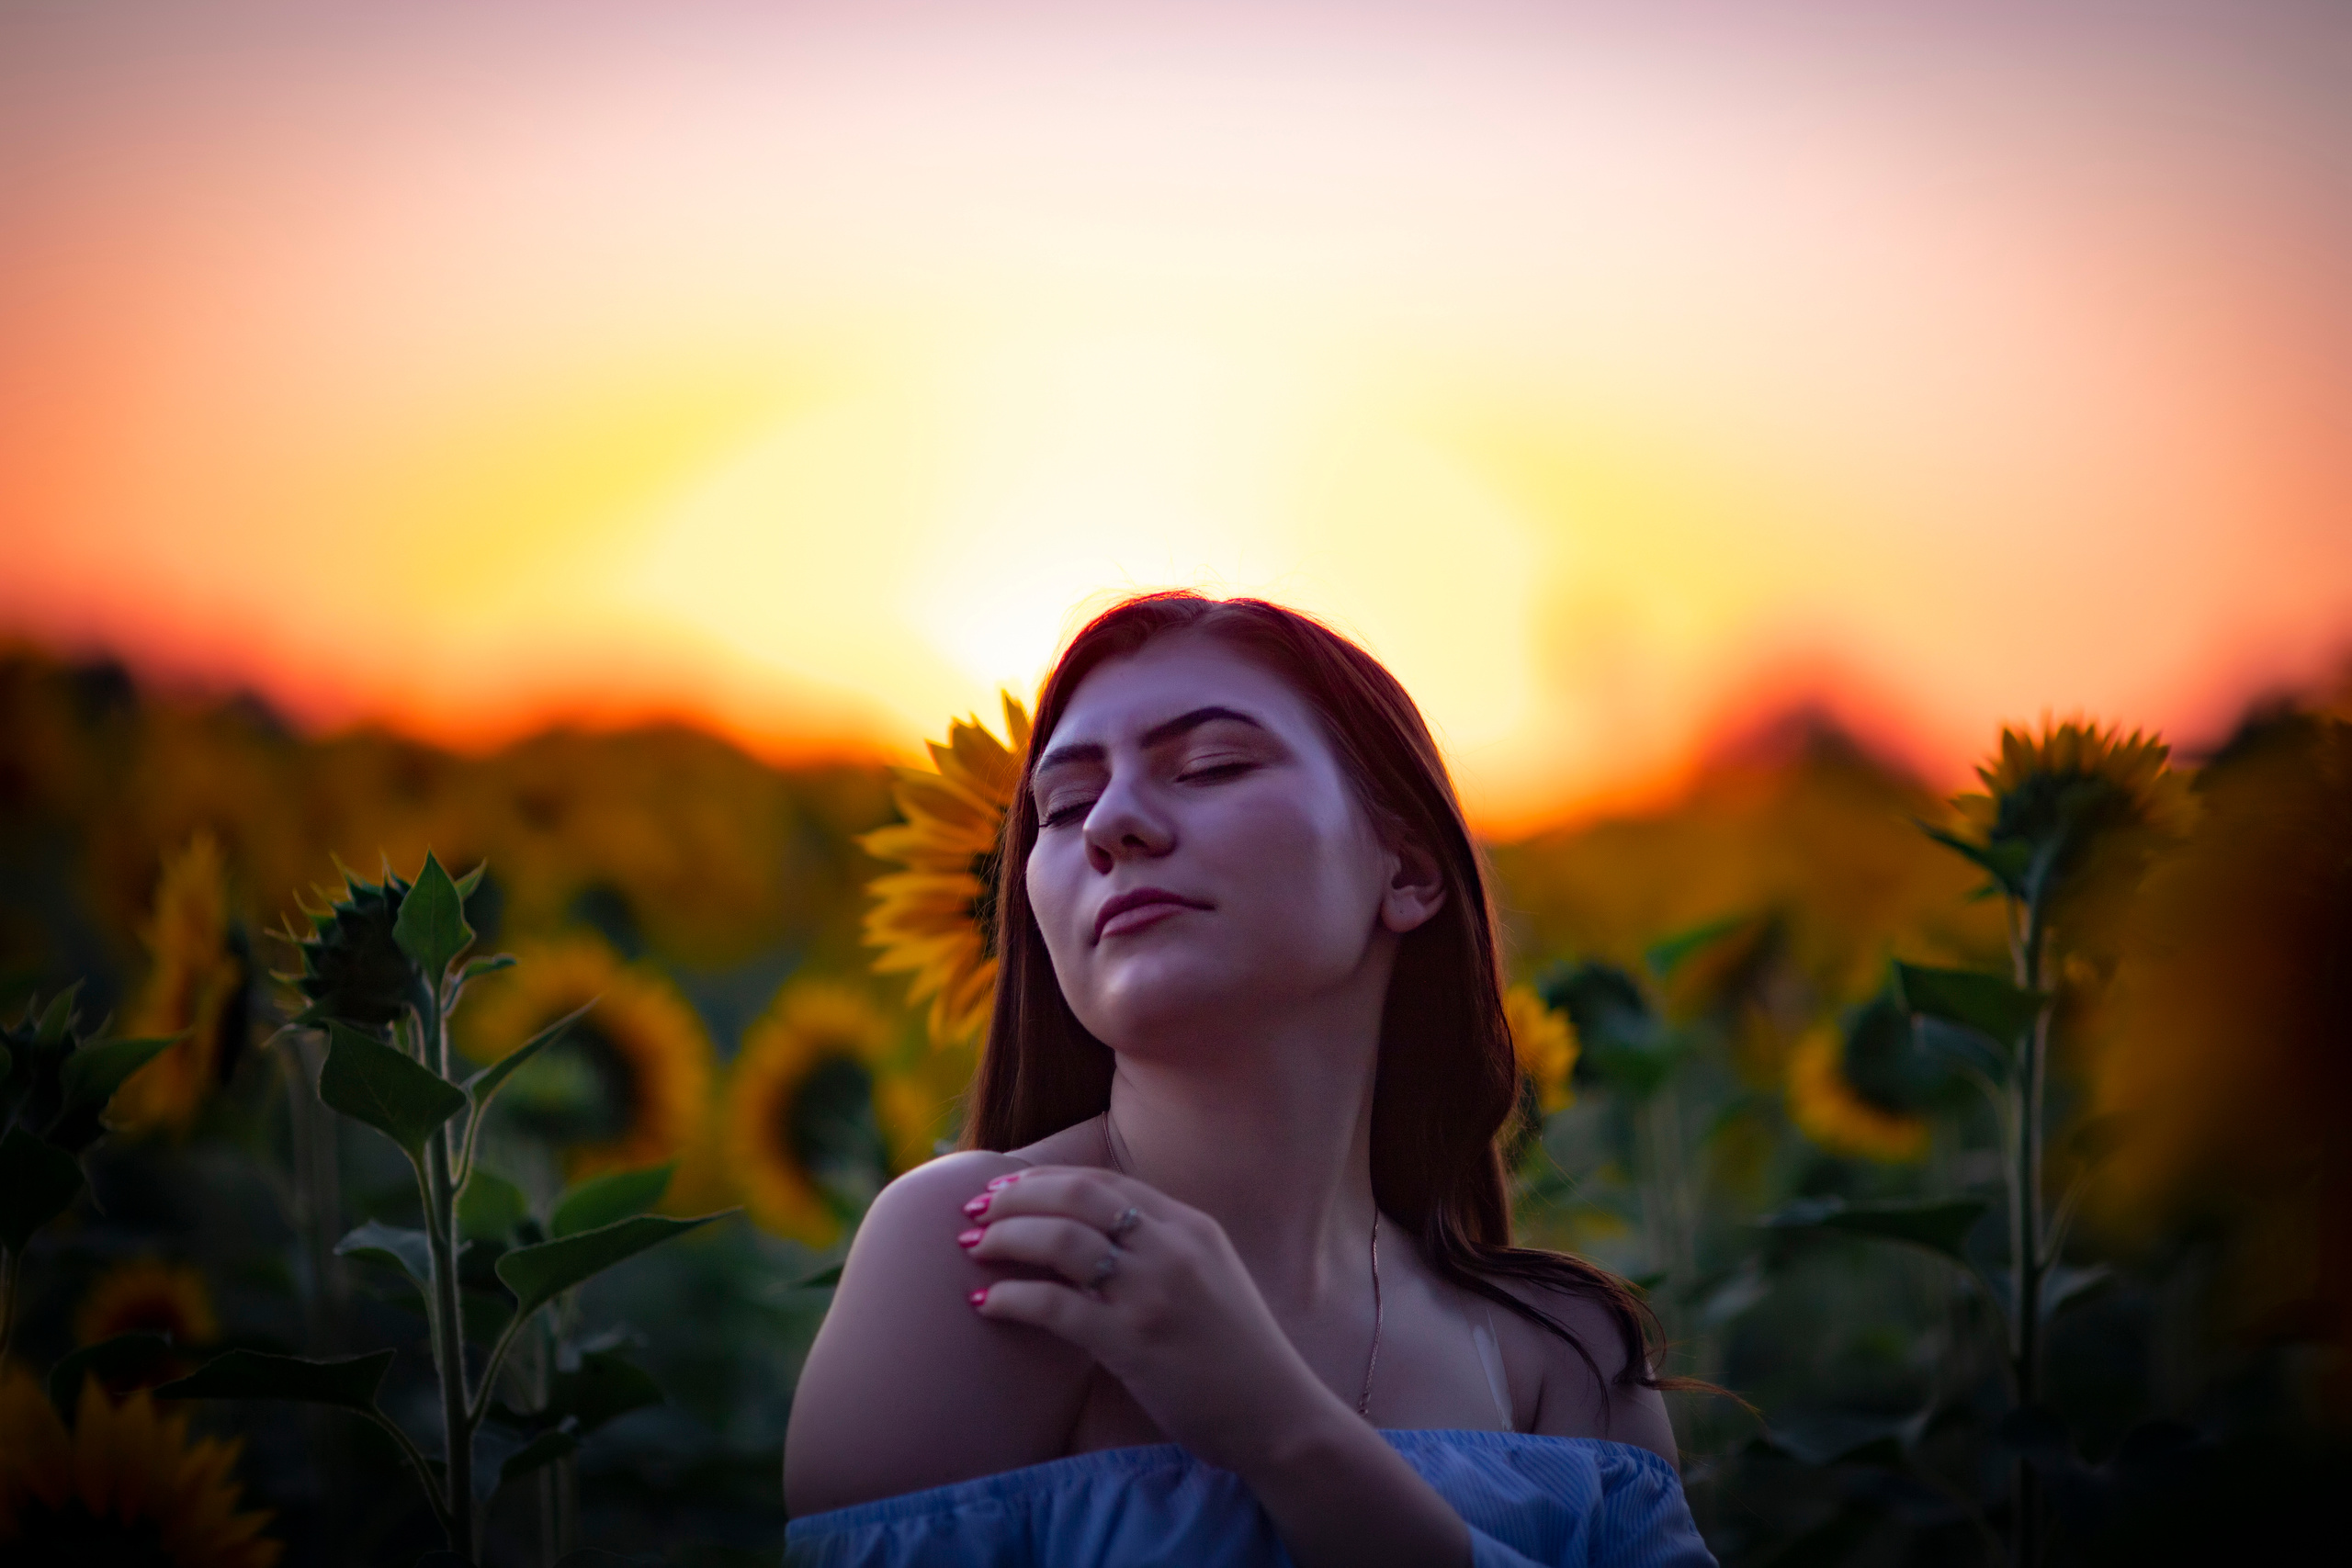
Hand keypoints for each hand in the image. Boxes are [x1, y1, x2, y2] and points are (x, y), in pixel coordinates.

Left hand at [958, 1165, 1341, 1473]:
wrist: (1279, 1415)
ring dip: (1007, 1238)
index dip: (1046, 1180)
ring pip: (1061, 1241)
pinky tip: (984, 1304)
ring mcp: (1154, 1294)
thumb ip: (1160, 1249)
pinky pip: (1056, 1307)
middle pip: (1078, 1196)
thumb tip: (1087, 1235)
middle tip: (975, 1211)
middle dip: (1017, 1198)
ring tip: (973, 1247)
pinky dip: (1012, 1298)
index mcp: (1191, 1227)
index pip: (1104, 1181)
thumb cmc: (1237, 1355)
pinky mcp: (1135, 1343)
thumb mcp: (1209, 1278)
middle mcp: (1173, 1248)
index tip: (1006, 1191)